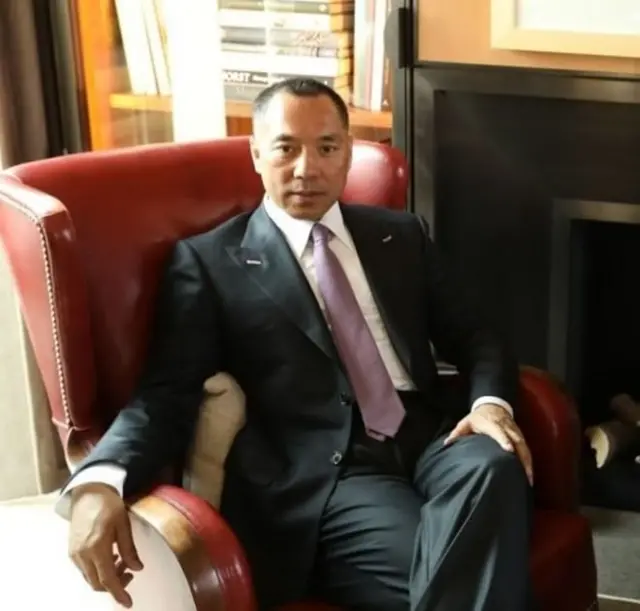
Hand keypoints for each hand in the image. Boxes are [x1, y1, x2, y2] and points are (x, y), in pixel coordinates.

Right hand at [68, 483, 142, 607]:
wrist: (89, 492)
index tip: (128, 603)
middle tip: (130, 573)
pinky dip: (98, 570)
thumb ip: (130, 549)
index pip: (108, 579)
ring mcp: (74, 553)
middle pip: (97, 583)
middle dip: (115, 584)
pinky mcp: (71, 550)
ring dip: (106, 577)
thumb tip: (137, 568)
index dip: (118, 593)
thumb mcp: (124, 525)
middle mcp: (82, 554)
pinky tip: (110, 557)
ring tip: (122, 561)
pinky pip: (85, 569)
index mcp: (97, 547)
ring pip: (90, 578)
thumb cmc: (109, 505)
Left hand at [444, 403, 533, 485]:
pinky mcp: (520, 435)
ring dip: (528, 462)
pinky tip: (530, 473)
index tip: (509, 450)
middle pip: (516, 441)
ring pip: (524, 446)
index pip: (499, 432)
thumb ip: (457, 433)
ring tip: (529, 479)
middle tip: (525, 474)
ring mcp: (515, 431)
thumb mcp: (466, 422)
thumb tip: (446, 443)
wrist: (493, 404)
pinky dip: (529, 460)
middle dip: (522, 456)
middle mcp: (506, 427)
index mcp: (492, 424)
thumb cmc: (478, 417)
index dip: (504, 440)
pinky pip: (527, 448)